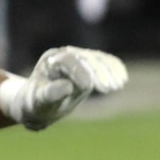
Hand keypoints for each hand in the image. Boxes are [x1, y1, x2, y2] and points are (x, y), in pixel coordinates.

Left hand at [0, 46, 127, 129]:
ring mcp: (77, 57)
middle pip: (84, 58)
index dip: (79, 72)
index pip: (67, 61)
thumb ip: (51, 93)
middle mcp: (63, 55)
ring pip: (96, 58)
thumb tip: (68, 87)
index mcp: (50, 62)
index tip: (89, 87)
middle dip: (98, 72)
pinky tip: (122, 79)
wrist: (37, 103)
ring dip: (109, 70)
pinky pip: (103, 61)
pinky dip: (114, 68)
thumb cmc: (37, 104)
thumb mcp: (40, 102)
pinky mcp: (87, 63)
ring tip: (119, 85)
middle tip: (109, 89)